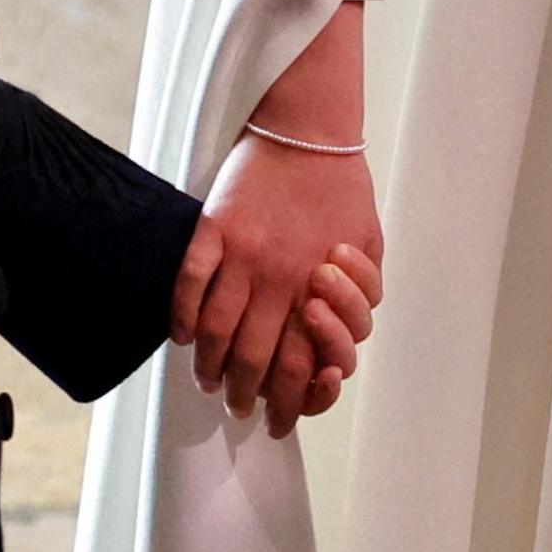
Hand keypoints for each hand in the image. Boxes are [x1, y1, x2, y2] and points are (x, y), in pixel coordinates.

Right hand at [173, 136, 381, 421]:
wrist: (310, 130)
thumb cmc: (343, 192)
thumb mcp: (370, 249)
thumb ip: (360, 299)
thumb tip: (337, 342)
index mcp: (321, 290)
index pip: (301, 369)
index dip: (289, 407)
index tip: (278, 421)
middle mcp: (280, 279)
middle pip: (256, 362)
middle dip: (246, 397)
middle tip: (239, 408)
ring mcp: (243, 255)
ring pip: (216, 333)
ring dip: (209, 368)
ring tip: (207, 381)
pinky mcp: (214, 228)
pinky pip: (189, 282)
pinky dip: (181, 317)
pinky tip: (182, 336)